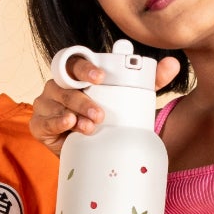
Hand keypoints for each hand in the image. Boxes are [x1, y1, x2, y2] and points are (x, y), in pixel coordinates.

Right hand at [29, 54, 181, 151]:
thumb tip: (173, 63)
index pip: (75, 61)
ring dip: (74, 113)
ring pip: (56, 103)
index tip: (101, 77)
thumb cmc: (109, 119)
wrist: (92, 151)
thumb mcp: (132, 99)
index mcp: (78, 74)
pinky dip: (57, 122)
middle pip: (64, 83)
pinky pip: (44, 121)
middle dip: (82, 98)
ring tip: (91, 126)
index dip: (85, 66)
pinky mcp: (40, 124)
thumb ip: (151, 80)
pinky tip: (69, 125)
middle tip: (101, 113)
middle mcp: (59, 85)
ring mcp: (46, 104)